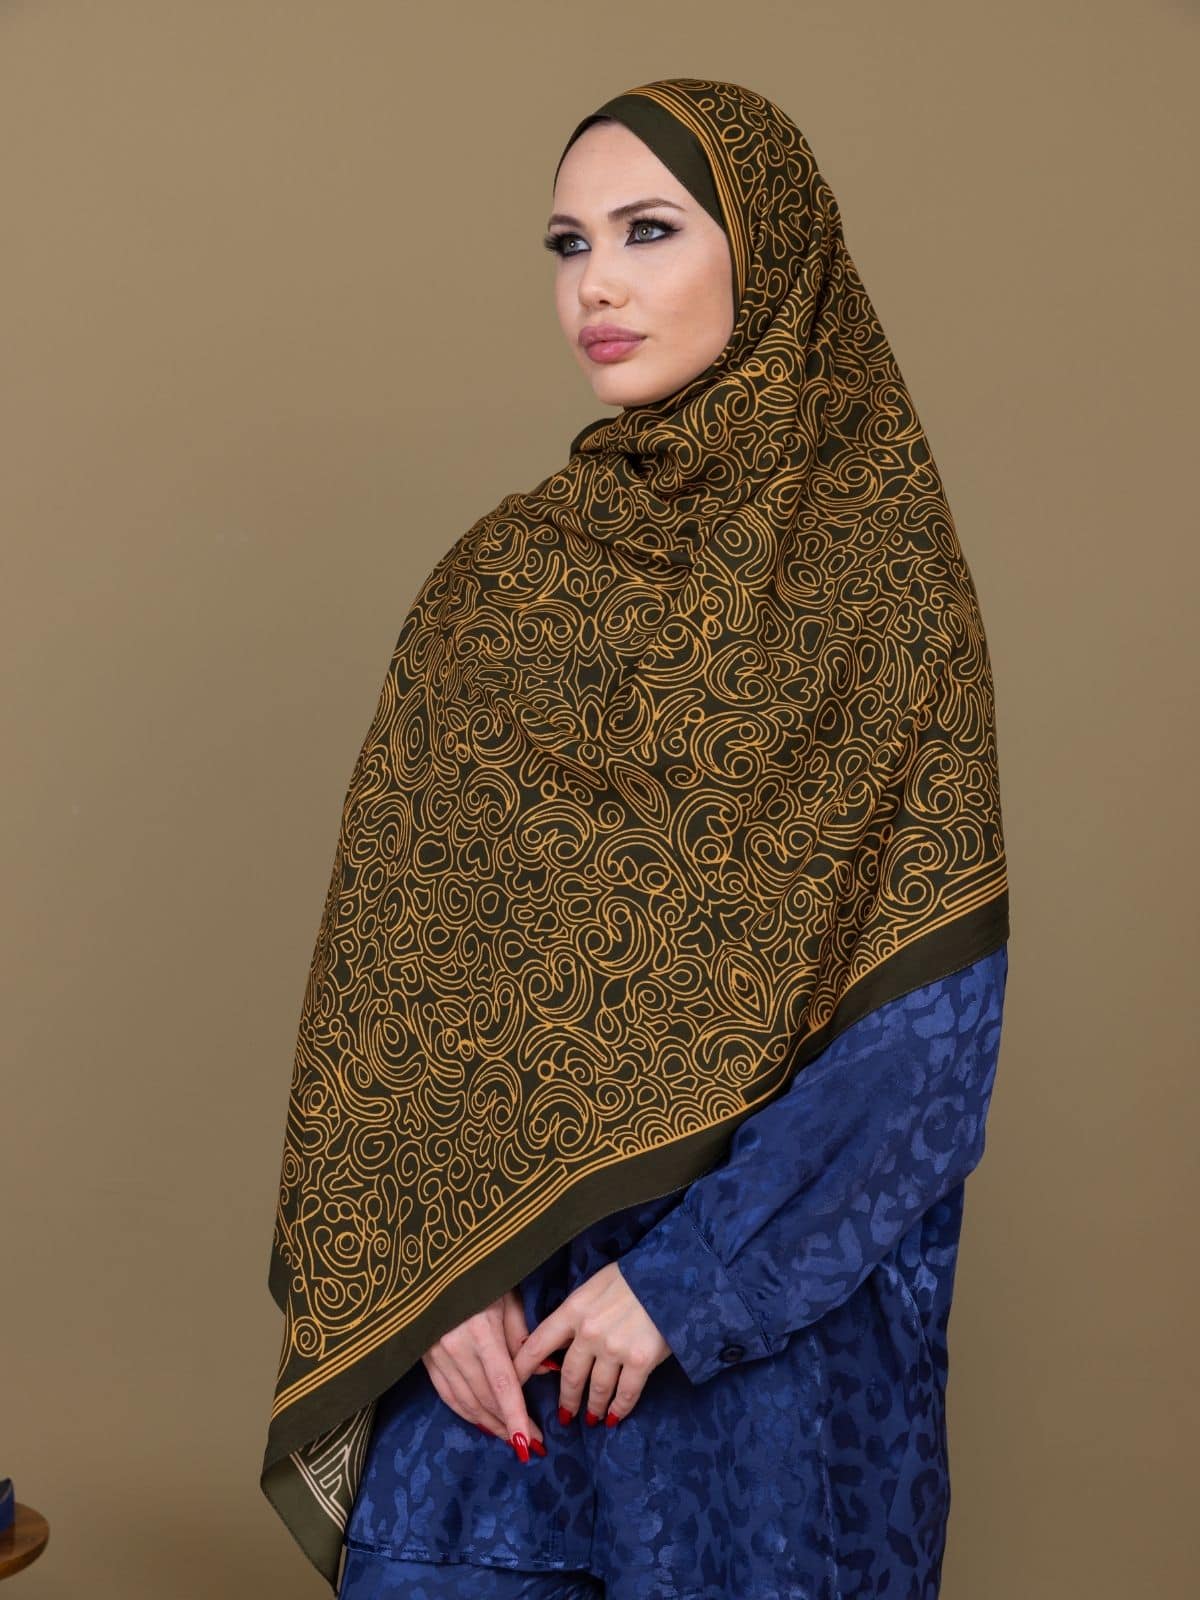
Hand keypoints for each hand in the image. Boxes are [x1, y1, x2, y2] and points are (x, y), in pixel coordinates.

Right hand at [420, 1287, 556, 1459]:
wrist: (435, 1262)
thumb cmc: (481, 1275)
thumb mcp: (508, 1297)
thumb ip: (523, 1336)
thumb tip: (543, 1372)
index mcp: (480, 1330)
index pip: (502, 1384)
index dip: (515, 1416)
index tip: (530, 1443)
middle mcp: (455, 1347)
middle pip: (484, 1399)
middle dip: (508, 1424)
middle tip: (532, 1442)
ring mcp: (436, 1354)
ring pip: (465, 1402)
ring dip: (489, 1423)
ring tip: (511, 1438)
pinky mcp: (425, 1358)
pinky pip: (447, 1394)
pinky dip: (465, 1412)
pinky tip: (482, 1422)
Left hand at [510, 1261, 671, 1424]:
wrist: (671, 1274)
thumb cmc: (633, 1276)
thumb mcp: (596, 1284)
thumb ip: (577, 1311)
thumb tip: (561, 1337)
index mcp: (574, 1308)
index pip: (539, 1342)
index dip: (523, 1367)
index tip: (512, 1383)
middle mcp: (589, 1331)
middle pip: (569, 1375)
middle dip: (566, 1399)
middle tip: (564, 1414)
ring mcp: (614, 1347)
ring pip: (596, 1388)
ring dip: (593, 1407)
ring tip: (592, 1418)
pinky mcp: (640, 1360)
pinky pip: (625, 1393)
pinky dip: (620, 1408)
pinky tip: (616, 1416)